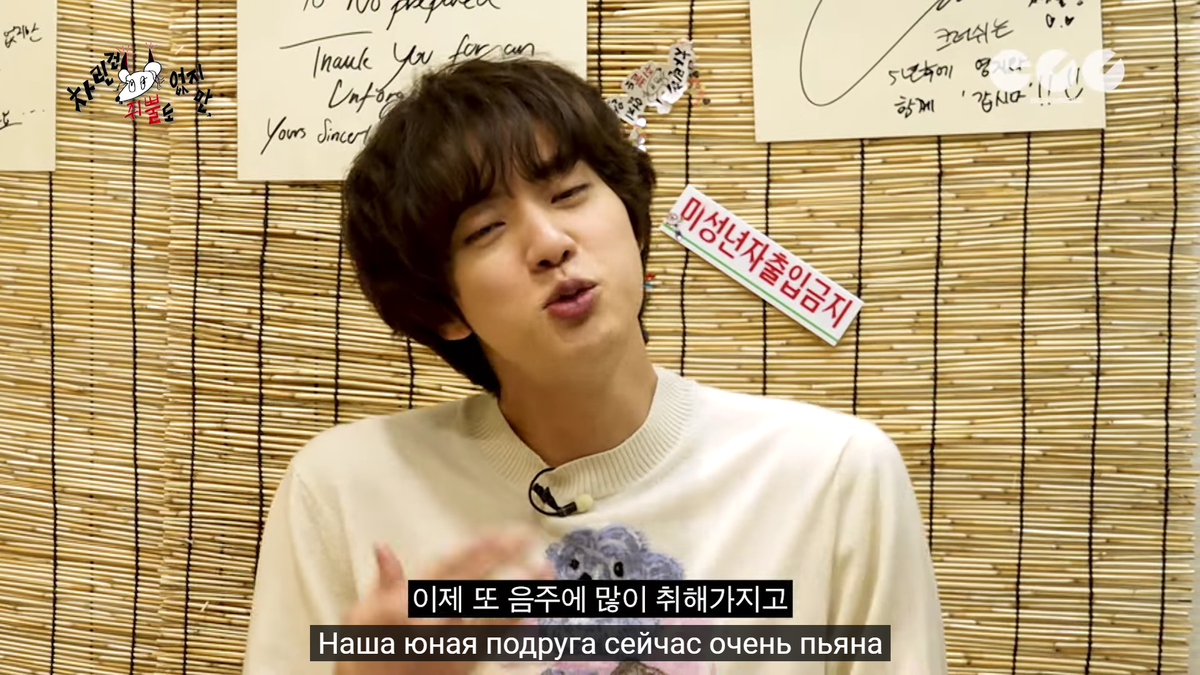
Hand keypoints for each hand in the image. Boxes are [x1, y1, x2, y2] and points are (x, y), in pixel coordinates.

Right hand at [334, 529, 550, 674]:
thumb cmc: (367, 653)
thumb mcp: (362, 613)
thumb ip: (383, 580)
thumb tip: (382, 547)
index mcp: (409, 603)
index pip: (449, 568)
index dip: (479, 548)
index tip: (503, 532)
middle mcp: (434, 622)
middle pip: (477, 585)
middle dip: (506, 561)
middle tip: (531, 541)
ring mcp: (452, 646)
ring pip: (493, 615)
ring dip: (520, 591)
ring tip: (543, 571)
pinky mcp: (463, 667)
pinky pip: (494, 645)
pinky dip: (514, 629)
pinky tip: (533, 615)